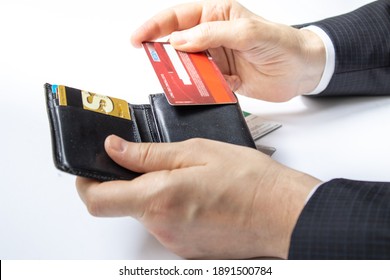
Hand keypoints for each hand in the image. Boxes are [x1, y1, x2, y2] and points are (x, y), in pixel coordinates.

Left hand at [76, 135, 319, 258]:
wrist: (283, 212)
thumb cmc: (249, 180)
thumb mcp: (196, 152)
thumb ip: (149, 154)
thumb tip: (116, 149)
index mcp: (159, 198)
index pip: (98, 200)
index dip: (86, 183)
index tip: (92, 168)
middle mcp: (162, 226)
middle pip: (125, 205)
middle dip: (134, 182)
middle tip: (161, 163)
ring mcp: (175, 242)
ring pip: (149, 213)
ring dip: (158, 194)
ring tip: (191, 178)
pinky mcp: (188, 249)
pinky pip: (168, 225)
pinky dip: (174, 208)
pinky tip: (200, 196)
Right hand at [131, 0, 325, 101]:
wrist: (301, 70)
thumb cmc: (281, 43)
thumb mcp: (247, 32)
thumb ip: (211, 34)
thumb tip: (180, 40)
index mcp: (215, 15)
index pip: (177, 17)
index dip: (154, 26)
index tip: (138, 38)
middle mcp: (212, 36)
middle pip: (177, 44)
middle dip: (166, 55)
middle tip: (158, 66)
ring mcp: (216, 58)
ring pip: (188, 67)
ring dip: (186, 75)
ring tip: (187, 80)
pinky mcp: (222, 78)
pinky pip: (203, 84)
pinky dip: (202, 89)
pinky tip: (211, 88)